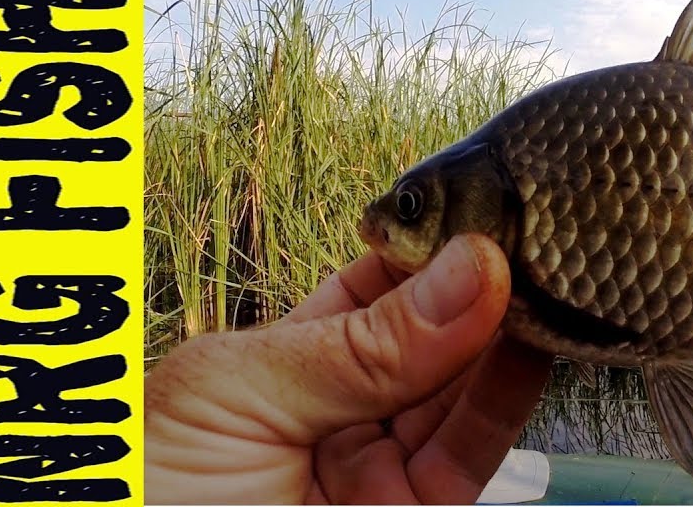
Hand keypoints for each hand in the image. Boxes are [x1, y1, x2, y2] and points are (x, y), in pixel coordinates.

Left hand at [144, 234, 552, 504]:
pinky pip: (473, 454)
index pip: (380, 288)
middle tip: (531, 238)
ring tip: (543, 278)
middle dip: (482, 286)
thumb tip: (469, 268)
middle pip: (435, 337)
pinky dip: (507, 400)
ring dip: (508, 334)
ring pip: (465, 392)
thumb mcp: (241, 391)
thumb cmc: (149, 483)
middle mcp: (346, 412)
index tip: (481, 214)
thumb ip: (362, 343)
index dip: (431, 249)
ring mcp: (382, 469)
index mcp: (290, 364)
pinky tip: (528, 344)